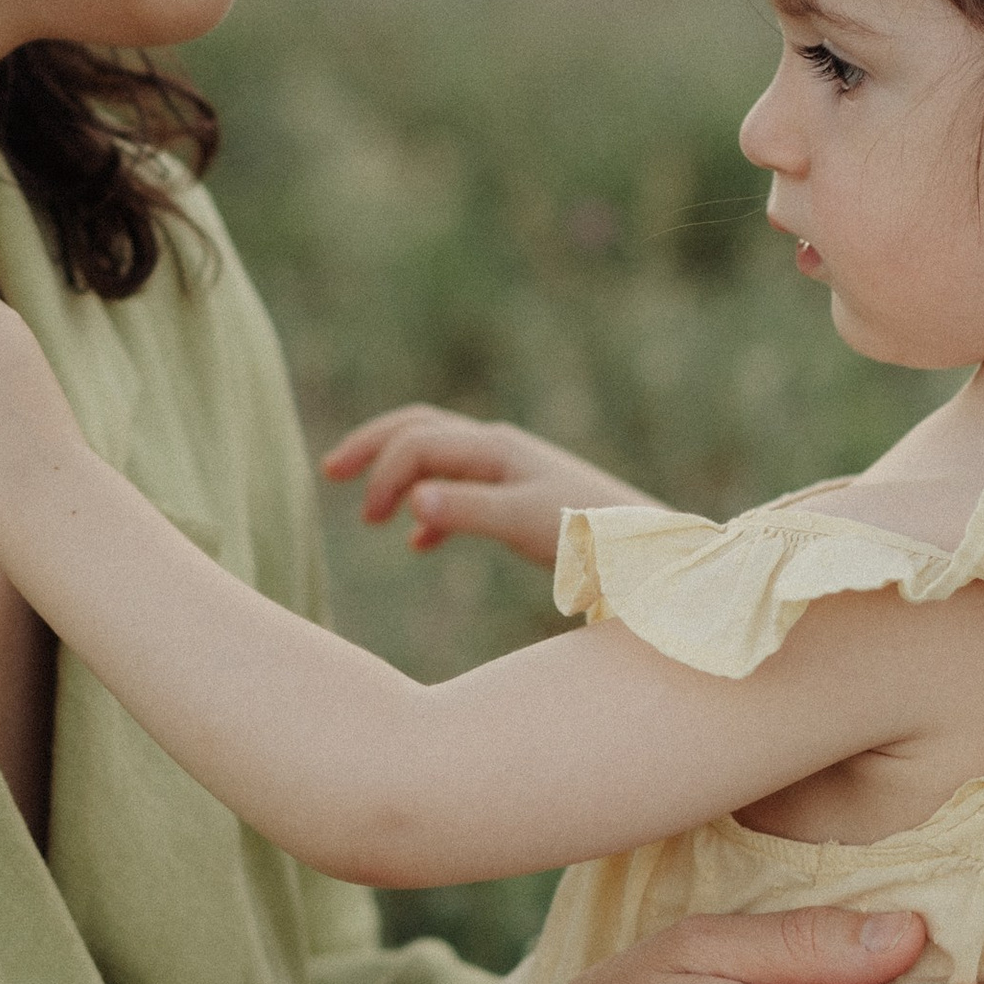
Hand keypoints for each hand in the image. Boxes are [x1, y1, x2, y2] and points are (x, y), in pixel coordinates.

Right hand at [323, 404, 650, 568]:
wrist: (653, 553)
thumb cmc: (594, 538)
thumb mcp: (526, 525)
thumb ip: (467, 512)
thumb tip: (409, 502)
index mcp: (496, 449)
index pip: (419, 442)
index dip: (384, 473)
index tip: (369, 520)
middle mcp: (500, 450)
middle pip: (421, 429)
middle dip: (374, 447)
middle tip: (330, 472)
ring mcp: (512, 472)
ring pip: (439, 458)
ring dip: (398, 475)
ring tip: (368, 511)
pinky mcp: (523, 499)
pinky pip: (463, 490)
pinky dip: (432, 509)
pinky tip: (420, 543)